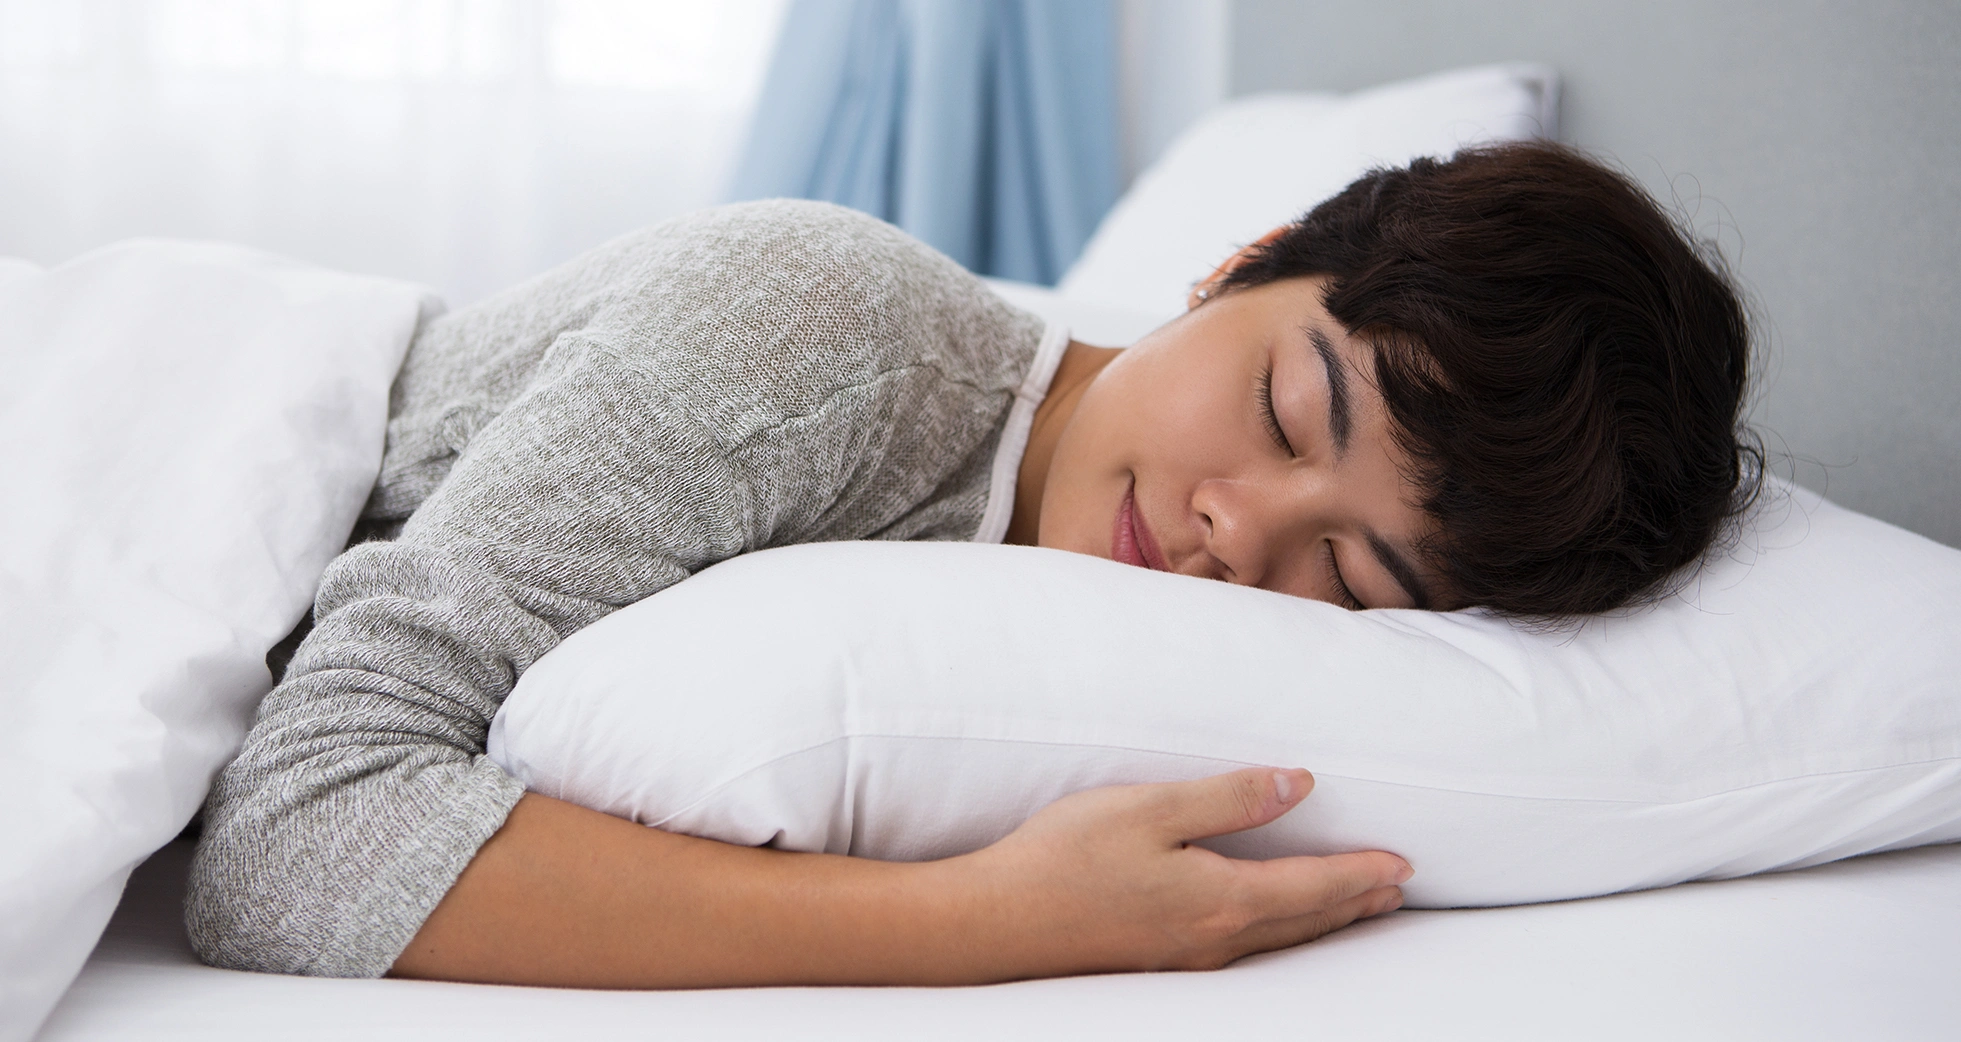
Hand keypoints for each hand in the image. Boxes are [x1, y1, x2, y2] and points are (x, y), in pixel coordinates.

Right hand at [947, 767, 1410, 975]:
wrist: (996, 922)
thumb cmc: (1064, 857)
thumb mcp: (1150, 809)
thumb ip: (1229, 798)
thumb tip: (1299, 785)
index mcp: (1221, 898)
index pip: (1314, 886)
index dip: (1362, 874)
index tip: (1403, 864)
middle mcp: (1214, 939)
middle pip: (1305, 922)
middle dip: (1355, 902)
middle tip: (1395, 889)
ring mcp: (1186, 957)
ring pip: (1278, 941)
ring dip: (1323, 921)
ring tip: (1354, 906)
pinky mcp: (1158, 960)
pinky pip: (1245, 948)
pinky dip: (1281, 932)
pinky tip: (1269, 924)